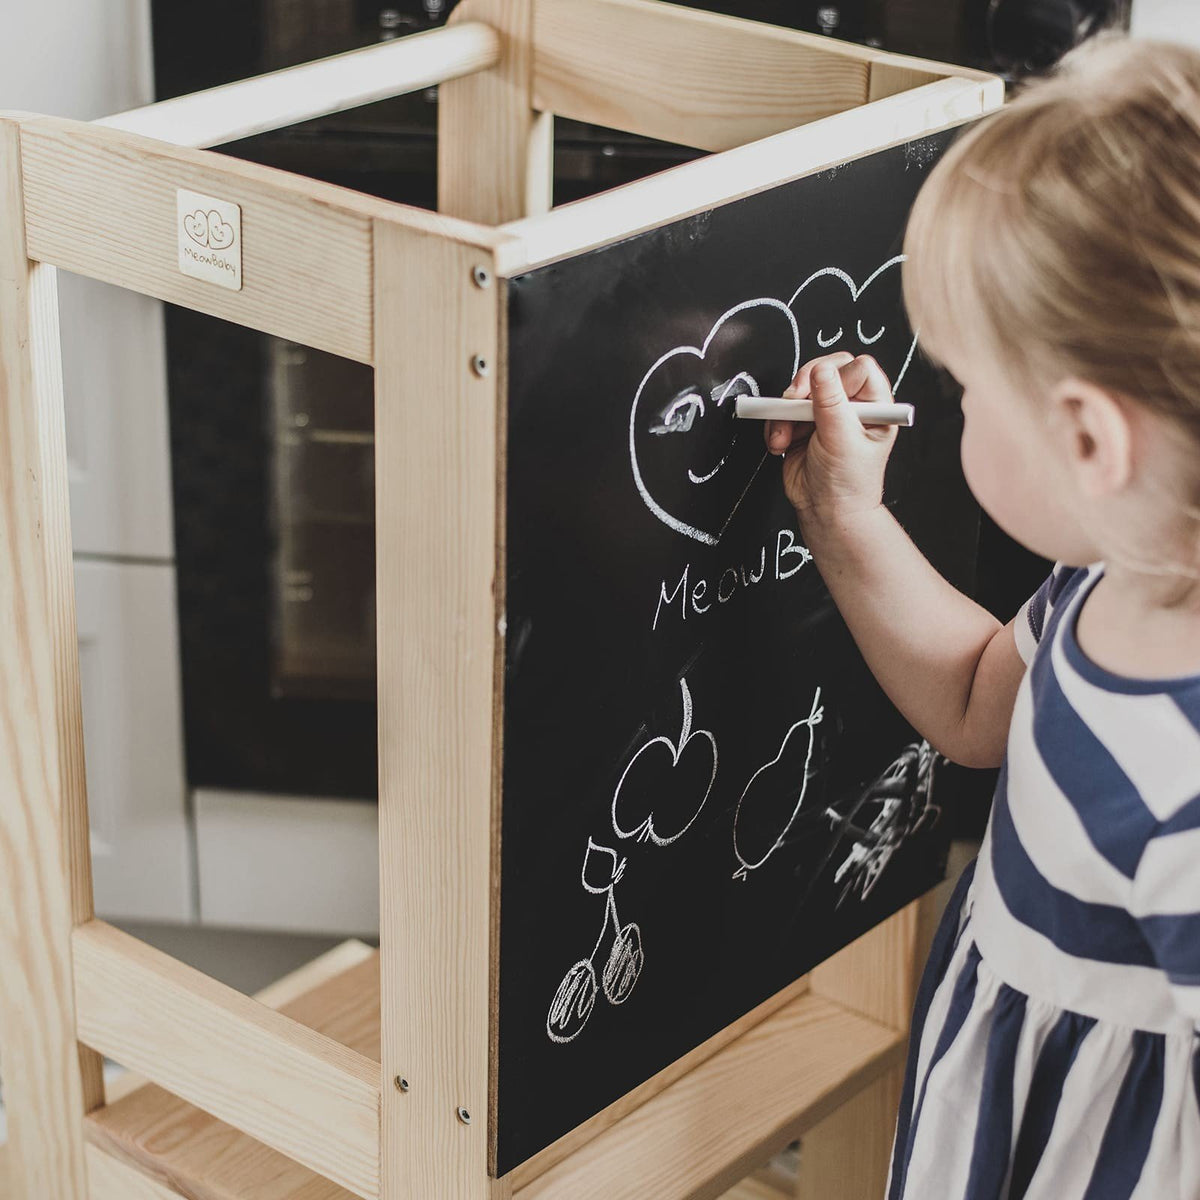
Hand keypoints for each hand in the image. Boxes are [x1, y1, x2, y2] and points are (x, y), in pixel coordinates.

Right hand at [764, 353, 899, 521]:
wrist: (826, 512)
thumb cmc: (848, 484)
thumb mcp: (842, 439)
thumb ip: (831, 403)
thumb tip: (821, 370)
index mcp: (874, 405)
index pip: (857, 368)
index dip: (837, 377)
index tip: (823, 397)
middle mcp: (850, 406)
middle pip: (824, 371)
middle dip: (804, 388)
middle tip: (795, 403)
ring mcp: (824, 414)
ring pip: (798, 391)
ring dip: (784, 413)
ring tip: (785, 436)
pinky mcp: (801, 425)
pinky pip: (781, 411)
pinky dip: (775, 425)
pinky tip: (780, 444)